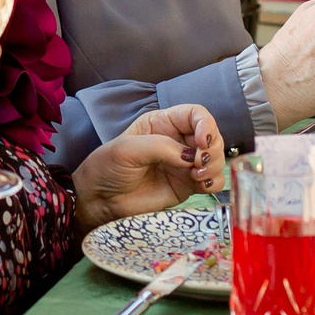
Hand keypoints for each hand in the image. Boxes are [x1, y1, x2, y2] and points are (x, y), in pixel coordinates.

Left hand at [72, 104, 224, 230]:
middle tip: (199, 163)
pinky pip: (212, 181)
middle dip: (213, 148)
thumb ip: (160, 147)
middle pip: (212, 136)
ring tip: (196, 175)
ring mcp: (184, 164)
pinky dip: (213, 182)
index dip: (205, 124)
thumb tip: (190, 156)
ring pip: (216, 158)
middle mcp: (177, 141)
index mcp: (162, 123)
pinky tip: (200, 185)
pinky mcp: (187, 185)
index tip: (201, 142)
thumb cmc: (107, 167)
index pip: (195, 114)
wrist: (99, 200)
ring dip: (215, 166)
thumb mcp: (127, 150)